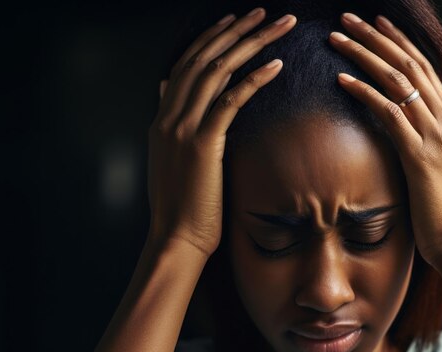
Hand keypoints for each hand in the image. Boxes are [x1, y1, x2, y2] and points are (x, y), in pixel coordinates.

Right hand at [147, 8, 296, 256]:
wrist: (175, 239)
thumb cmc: (182, 206)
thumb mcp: (169, 159)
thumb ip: (168, 122)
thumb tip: (165, 90)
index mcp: (162, 119)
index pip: (186, 65)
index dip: (210, 39)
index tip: (234, 21)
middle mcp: (169, 116)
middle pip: (203, 59)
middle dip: (235, 30)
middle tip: (263, 12)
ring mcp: (182, 129)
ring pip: (217, 71)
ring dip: (250, 44)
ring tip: (278, 26)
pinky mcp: (202, 144)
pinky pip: (231, 102)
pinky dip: (254, 80)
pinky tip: (276, 65)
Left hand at [328, 13, 441, 267]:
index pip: (424, 68)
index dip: (398, 42)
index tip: (375, 23)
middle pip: (409, 64)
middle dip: (376, 38)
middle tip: (347, 19)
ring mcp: (436, 135)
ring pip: (397, 81)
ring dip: (364, 55)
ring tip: (336, 38)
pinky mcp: (420, 155)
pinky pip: (389, 113)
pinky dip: (364, 93)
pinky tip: (342, 79)